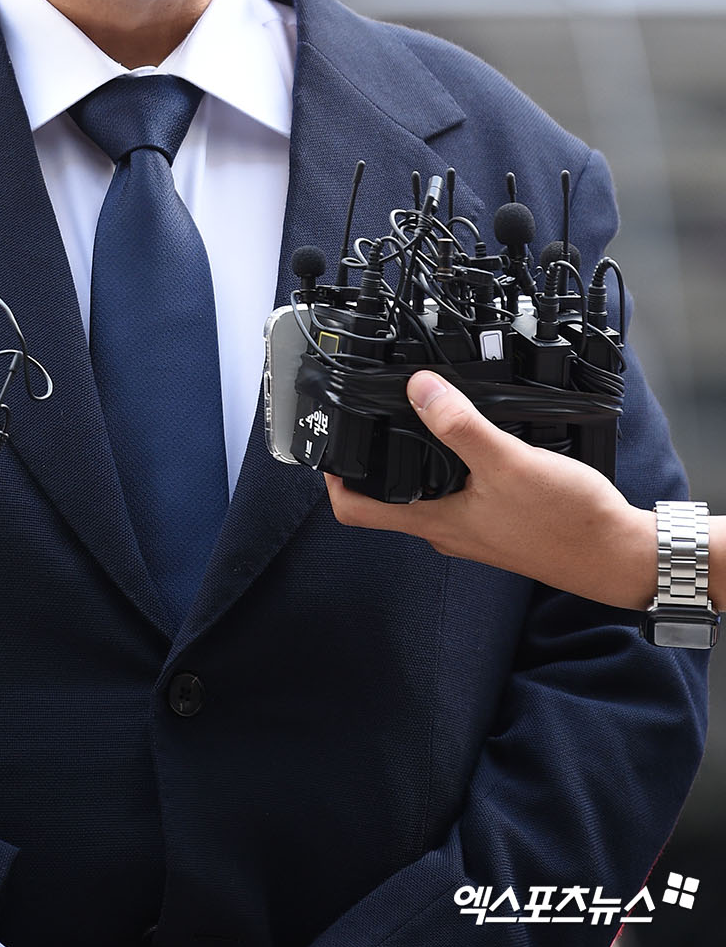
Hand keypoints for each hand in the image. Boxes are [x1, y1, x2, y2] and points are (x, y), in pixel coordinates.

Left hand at [322, 370, 658, 609]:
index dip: (331, 477)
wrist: (620, 556)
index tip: (326, 441)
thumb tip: (418, 390)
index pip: (356, 510)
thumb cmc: (568, 524)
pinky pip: (457, 489)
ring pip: (422, 490)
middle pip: (385, 497)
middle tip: (365, 415)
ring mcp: (472, 526)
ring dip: (411, 456)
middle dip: (370, 458)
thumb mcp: (507, 463)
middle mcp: (447, 529)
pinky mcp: (498, 519)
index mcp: (436, 521)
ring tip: (413, 415)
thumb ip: (460, 426)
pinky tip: (468, 437)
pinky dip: (450, 463)